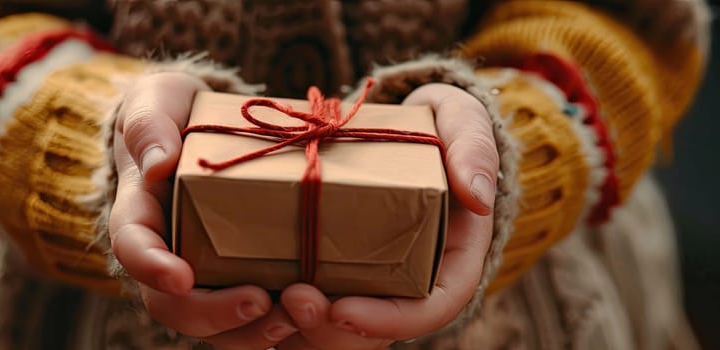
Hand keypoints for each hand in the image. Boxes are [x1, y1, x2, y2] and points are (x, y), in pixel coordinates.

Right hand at [108, 72, 298, 348]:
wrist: (199, 126)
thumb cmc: (175, 113)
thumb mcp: (157, 100)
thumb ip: (149, 125)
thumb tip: (158, 162)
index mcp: (140, 212)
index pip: (132, 245)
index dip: (150, 266)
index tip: (180, 277)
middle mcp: (166, 255)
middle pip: (173, 304)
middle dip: (213, 313)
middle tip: (259, 302)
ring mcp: (203, 274)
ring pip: (213, 325)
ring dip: (252, 332)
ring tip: (294, 319)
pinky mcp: (239, 279)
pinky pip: (252, 318)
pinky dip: (280, 324)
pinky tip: (314, 317)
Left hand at [277, 83, 497, 348]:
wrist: (395, 125)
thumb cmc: (434, 124)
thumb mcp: (460, 121)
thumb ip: (473, 149)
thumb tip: (479, 196)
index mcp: (449, 260)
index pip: (429, 309)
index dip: (388, 322)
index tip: (344, 310)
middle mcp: (407, 284)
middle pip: (372, 333)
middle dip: (329, 329)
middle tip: (291, 298)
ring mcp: (366, 284)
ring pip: (331, 334)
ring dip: (295, 331)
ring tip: (258, 300)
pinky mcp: (327, 275)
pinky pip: (300, 316)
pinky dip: (271, 315)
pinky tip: (240, 294)